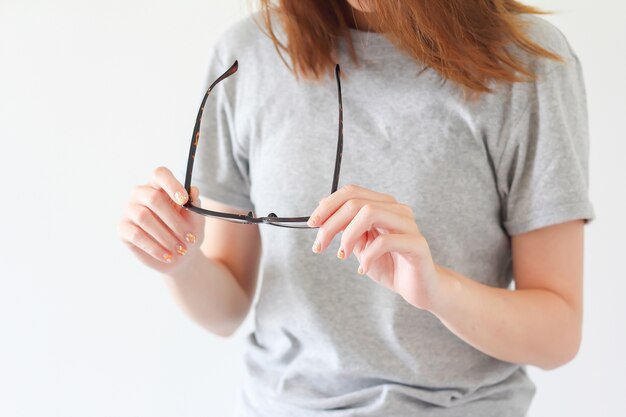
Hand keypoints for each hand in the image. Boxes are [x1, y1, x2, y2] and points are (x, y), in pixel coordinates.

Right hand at [117, 166, 205, 272]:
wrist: (179, 256)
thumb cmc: (187, 232)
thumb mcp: (196, 219)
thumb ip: (195, 204)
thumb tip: (193, 190)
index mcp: (160, 186)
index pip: (160, 174)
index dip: (171, 184)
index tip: (184, 200)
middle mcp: (141, 194)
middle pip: (153, 198)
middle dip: (174, 221)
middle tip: (190, 238)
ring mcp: (129, 210)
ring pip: (144, 217)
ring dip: (165, 236)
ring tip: (181, 250)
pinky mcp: (123, 228)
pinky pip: (136, 235)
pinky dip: (154, 247)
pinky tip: (168, 256)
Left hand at [307, 184, 442, 310]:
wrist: (420, 288)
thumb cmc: (390, 265)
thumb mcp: (361, 246)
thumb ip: (346, 230)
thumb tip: (322, 213)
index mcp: (383, 205)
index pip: (352, 192)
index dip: (328, 205)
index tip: (312, 224)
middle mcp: (397, 210)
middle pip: (356, 202)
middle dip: (331, 223)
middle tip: (320, 245)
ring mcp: (408, 225)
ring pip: (370, 213)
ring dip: (348, 235)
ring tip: (342, 255)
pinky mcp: (417, 244)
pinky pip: (385, 241)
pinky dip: (367, 255)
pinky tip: (362, 269)